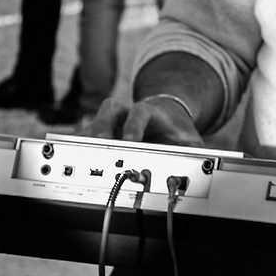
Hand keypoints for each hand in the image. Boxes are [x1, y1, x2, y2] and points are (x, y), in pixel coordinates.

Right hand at [85, 92, 205, 146]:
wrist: (167, 116)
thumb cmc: (176, 130)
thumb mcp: (190, 139)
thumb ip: (194, 150)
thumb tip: (202, 165)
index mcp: (149, 112)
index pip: (139, 113)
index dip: (133, 125)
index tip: (130, 140)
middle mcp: (127, 113)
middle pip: (109, 111)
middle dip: (102, 126)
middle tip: (98, 142)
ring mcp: (114, 122)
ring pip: (95, 122)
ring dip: (87, 136)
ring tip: (79, 153)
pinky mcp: (104, 132)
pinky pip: (89, 136)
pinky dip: (81, 145)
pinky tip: (74, 156)